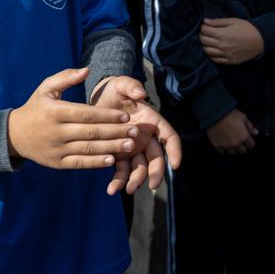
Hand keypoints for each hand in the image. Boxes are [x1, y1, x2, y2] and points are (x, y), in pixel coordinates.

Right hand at [7, 67, 138, 168]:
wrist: (14, 135)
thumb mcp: (46, 88)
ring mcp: (57, 149)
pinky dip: (96, 163)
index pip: (87, 114)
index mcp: (56, 111)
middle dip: (115, 131)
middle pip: (91, 132)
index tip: (126, 115)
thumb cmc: (35, 107)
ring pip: (88, 149)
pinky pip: (80, 163)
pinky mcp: (57, 163)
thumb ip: (66, 77)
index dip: (108, 115)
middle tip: (134, 131)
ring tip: (129, 145)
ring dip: (111, 148)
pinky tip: (112, 160)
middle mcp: (57, 131)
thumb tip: (87, 70)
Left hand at [91, 74, 183, 194]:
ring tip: (128, 190)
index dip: (174, 150)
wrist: (98, 98)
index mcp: (152, 121)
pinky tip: (112, 189)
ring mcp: (132, 148)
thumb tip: (141, 93)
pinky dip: (118, 180)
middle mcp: (145, 137)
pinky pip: (121, 170)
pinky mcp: (118, 154)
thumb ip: (132, 86)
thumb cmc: (115, 90)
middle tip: (153, 185)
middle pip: (156, 157)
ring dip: (136, 180)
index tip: (176, 164)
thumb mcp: (122, 84)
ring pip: (139, 167)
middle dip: (156, 172)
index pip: (169, 137)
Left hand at [200, 18, 264, 64]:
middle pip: (204, 41)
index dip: (203, 27)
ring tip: (209, 41)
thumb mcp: (233, 21)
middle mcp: (223, 46)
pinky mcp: (230, 61)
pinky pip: (215, 60)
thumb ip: (218, 22)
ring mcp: (226, 55)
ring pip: (207, 52)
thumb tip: (205, 21)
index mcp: (223, 34)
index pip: (205, 31)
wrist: (261, 39)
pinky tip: (213, 50)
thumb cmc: (247, 28)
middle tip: (206, 32)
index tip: (205, 25)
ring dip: (205, 45)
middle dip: (202, 35)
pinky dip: (211, 55)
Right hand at [206, 108, 256, 154]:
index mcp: (244, 136)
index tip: (247, 139)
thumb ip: (250, 126)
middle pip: (242, 151)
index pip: (251, 145)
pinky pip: (222, 151)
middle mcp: (236, 143)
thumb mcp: (243, 117)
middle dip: (242, 146)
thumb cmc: (229, 114)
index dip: (250, 141)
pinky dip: (223, 147)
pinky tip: (223, 141)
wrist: (214, 114)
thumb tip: (255, 132)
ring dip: (233, 147)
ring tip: (230, 140)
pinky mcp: (217, 146)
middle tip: (239, 139)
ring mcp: (226, 146)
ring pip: (233, 152)